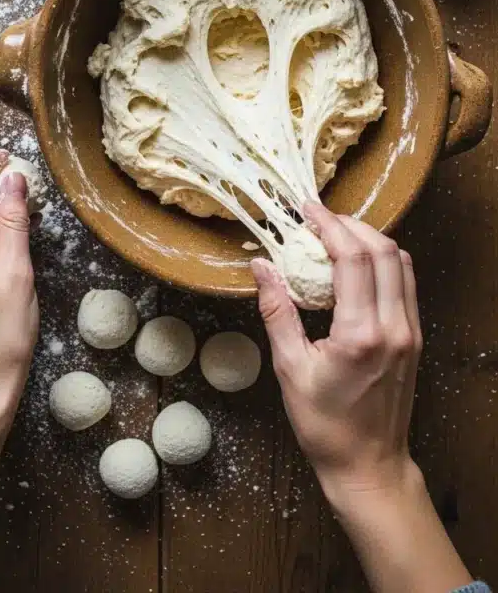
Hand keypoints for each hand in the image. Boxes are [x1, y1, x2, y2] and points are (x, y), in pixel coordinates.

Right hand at [251, 202, 421, 501]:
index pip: (353, 258)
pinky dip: (384, 261)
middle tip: (320, 218)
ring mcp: (410, 332)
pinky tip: (358, 264)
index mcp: (360, 334)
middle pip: (384, 251)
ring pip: (401, 263)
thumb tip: (261, 266)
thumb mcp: (289, 369)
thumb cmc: (325, 425)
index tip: (308, 210)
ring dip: (371, 240)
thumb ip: (277, 311)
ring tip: (338, 234)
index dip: (330, 226)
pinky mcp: (414, 339)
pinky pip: (406, 284)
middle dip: (352, 224)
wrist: (369, 466)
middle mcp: (394, 327)